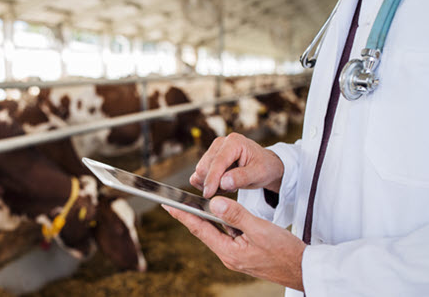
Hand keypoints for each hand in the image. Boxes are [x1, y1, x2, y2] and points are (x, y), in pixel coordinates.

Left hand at [163, 197, 305, 290]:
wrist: (304, 270)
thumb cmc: (286, 252)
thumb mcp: (261, 229)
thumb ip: (237, 215)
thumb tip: (214, 203)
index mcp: (229, 252)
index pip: (199, 229)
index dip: (183, 215)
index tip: (168, 205)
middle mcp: (228, 256)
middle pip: (205, 231)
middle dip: (191, 215)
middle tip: (176, 202)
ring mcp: (236, 256)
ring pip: (217, 232)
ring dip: (209, 218)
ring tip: (196, 204)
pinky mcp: (244, 254)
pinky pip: (228, 235)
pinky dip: (224, 223)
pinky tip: (223, 214)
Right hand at [190, 133, 283, 196]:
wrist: (265, 165)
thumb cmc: (264, 167)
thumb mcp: (259, 174)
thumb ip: (242, 177)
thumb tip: (223, 182)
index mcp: (234, 142)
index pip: (217, 162)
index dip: (212, 179)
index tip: (209, 194)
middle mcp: (220, 143)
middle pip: (204, 167)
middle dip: (213, 183)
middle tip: (231, 189)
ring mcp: (213, 150)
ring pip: (200, 172)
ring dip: (211, 184)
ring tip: (230, 186)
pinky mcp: (209, 158)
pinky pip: (199, 175)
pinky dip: (208, 183)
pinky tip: (222, 185)